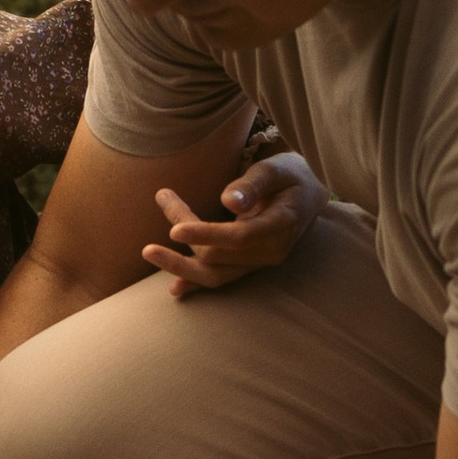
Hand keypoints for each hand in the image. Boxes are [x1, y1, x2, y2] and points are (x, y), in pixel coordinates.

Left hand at [142, 152, 322, 294]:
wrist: (309, 195)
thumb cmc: (292, 176)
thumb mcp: (277, 169)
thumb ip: (253, 184)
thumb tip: (227, 201)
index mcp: (281, 227)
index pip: (239, 237)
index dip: (206, 233)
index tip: (175, 228)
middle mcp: (271, 252)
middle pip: (219, 254)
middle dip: (186, 227)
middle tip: (163, 196)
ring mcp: (259, 263)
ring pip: (216, 274)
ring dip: (181, 265)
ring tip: (148, 251)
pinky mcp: (248, 265)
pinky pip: (220, 278)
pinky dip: (196, 282)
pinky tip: (174, 289)